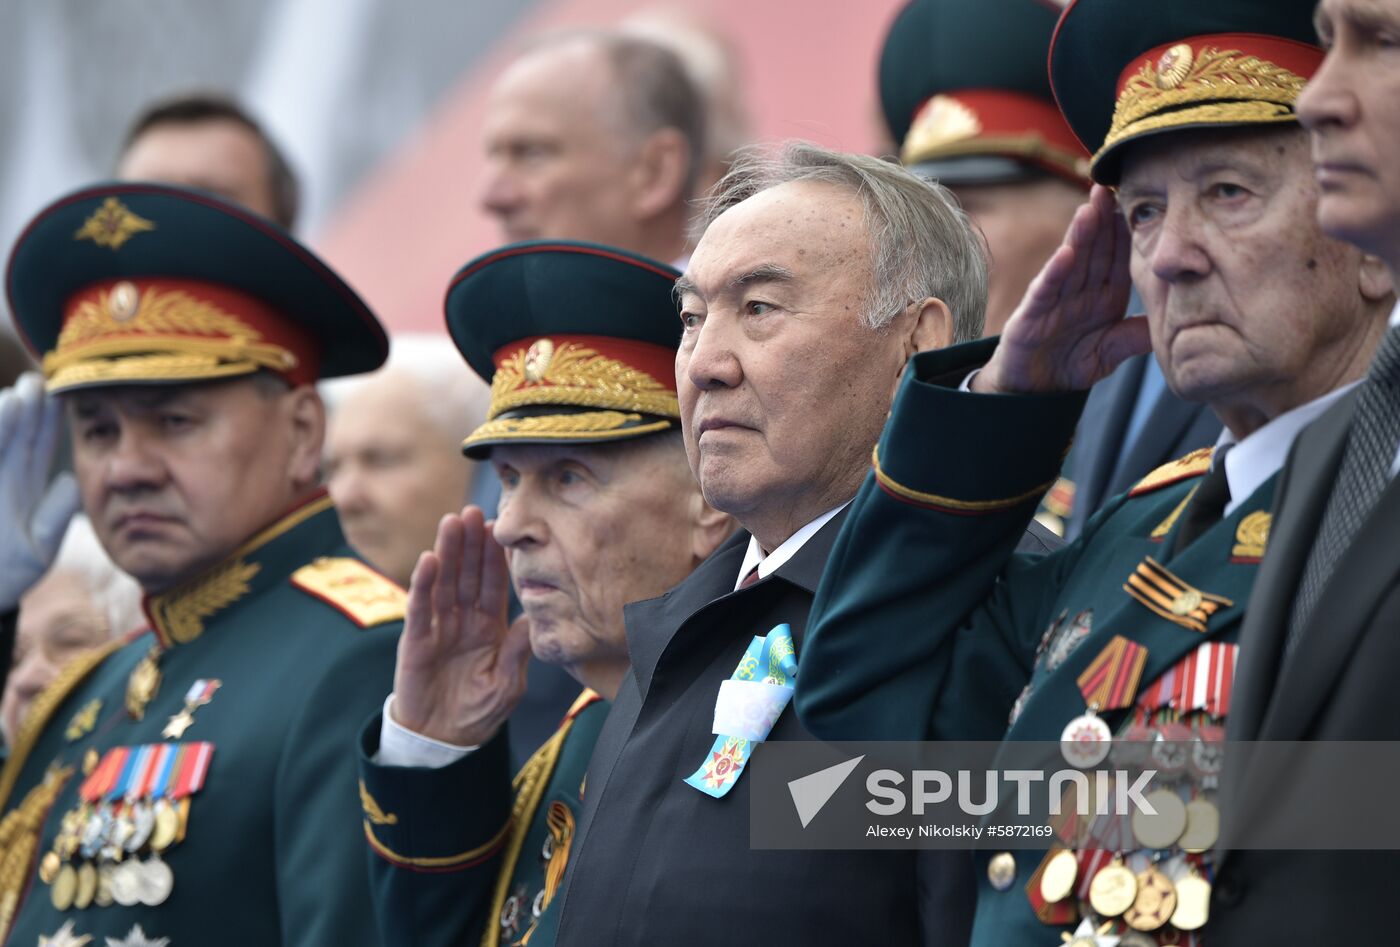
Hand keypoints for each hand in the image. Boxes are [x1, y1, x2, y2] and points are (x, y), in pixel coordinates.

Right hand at [0, 373, 79, 610]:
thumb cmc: (8, 574)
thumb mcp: (38, 546)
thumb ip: (55, 516)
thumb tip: (70, 482)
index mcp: (20, 486)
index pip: (36, 446)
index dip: (46, 420)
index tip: (58, 396)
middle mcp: (0, 477)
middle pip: (13, 435)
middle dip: (24, 408)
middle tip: (37, 381)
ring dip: (1, 421)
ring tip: (14, 398)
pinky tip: (0, 419)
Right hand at [390, 506, 531, 746]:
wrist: (443, 740)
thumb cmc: (479, 712)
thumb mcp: (507, 684)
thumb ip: (518, 651)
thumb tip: (535, 619)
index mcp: (490, 626)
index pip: (493, 584)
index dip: (495, 557)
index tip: (500, 528)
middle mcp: (464, 620)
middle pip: (467, 574)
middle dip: (470, 543)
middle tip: (473, 510)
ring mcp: (439, 627)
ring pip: (443, 582)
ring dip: (447, 552)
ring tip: (451, 522)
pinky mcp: (416, 641)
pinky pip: (420, 608)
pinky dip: (423, 584)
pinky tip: (428, 560)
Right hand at [974, 184, 1151, 393]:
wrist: (1031, 392)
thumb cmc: (1069, 365)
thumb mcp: (1111, 352)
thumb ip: (1136, 335)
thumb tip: (1173, 319)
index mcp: (1102, 297)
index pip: (1118, 258)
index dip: (1127, 231)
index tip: (1141, 201)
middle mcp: (1078, 292)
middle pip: (1094, 250)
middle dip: (1102, 218)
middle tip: (1112, 186)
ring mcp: (1053, 301)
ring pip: (1070, 262)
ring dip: (1080, 235)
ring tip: (1091, 208)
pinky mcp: (1030, 317)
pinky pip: (1044, 292)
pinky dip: (1054, 273)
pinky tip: (1065, 254)